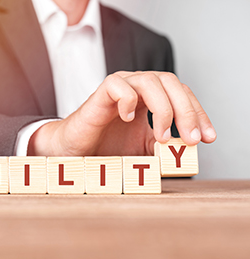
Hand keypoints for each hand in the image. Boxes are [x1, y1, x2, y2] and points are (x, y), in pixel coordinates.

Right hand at [28, 71, 216, 155]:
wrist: (76, 151)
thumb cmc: (107, 147)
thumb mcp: (144, 148)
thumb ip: (165, 144)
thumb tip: (188, 148)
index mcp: (149, 97)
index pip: (181, 94)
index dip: (198, 113)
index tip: (208, 138)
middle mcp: (136, 87)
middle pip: (171, 82)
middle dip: (187, 110)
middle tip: (192, 138)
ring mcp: (119, 87)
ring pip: (150, 80)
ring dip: (164, 109)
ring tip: (162, 136)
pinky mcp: (101, 93)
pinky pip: (119, 86)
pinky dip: (129, 101)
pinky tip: (128, 119)